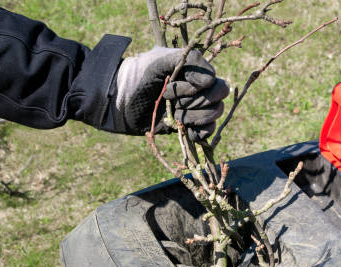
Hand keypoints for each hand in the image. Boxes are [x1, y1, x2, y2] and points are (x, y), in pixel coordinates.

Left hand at [113, 47, 228, 139]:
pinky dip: (199, 132)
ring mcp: (195, 109)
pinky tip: (183, 128)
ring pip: (214, 115)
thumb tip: (210, 82)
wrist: (121, 101)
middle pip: (219, 99)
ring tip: (175, 114)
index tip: (172, 85)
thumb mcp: (161, 60)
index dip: (196, 88)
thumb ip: (189, 61)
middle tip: (174, 101)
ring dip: (194, 116)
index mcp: (196, 72)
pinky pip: (208, 132)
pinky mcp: (190, 126)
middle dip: (197, 102)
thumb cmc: (140, 76)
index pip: (215, 82)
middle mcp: (199, 90)